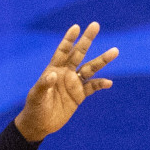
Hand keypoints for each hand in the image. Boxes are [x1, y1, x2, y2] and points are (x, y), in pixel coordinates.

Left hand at [14, 22, 117, 142]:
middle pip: (78, 54)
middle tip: (95, 25)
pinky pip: (92, 87)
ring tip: (115, 51)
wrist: (39, 124)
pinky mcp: (79, 95)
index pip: (62, 51)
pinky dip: (100, 84)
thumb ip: (44, 85)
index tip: (76, 27)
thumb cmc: (34, 108)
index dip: (69, 40)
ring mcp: (74, 83)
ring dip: (102, 60)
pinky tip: (108, 83)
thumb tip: (52, 75)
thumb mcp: (36, 97)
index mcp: (54, 70)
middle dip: (87, 40)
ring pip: (90, 68)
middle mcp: (65, 73)